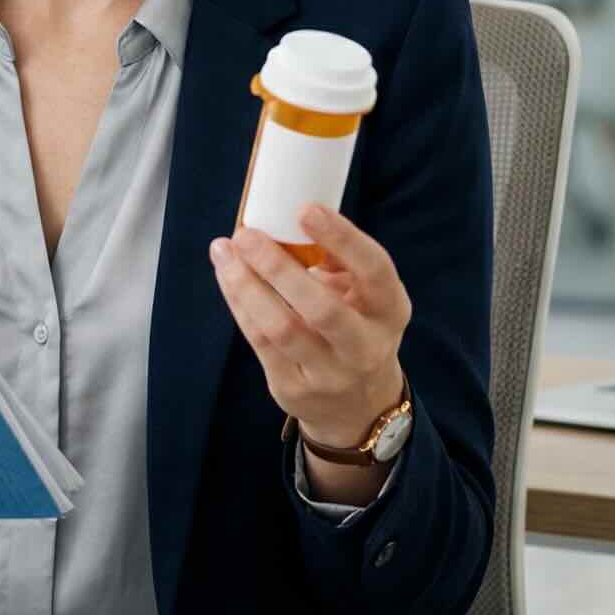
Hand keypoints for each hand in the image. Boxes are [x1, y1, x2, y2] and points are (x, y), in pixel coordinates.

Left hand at [209, 204, 410, 450]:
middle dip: (278, 267)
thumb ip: (338, 261)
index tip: (304, 209)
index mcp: (390, 311)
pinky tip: (228, 277)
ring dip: (246, 285)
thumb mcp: (365, 296)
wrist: (358, 405)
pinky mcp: (294, 389)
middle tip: (246, 235)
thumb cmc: (356, 328)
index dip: (343, 238)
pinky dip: (240, 304)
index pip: (374, 271)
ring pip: (281, 328)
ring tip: (224, 252)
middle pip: (322, 308)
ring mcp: (330, 374)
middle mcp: (365, 347)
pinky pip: (260, 343)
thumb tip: (288, 222)